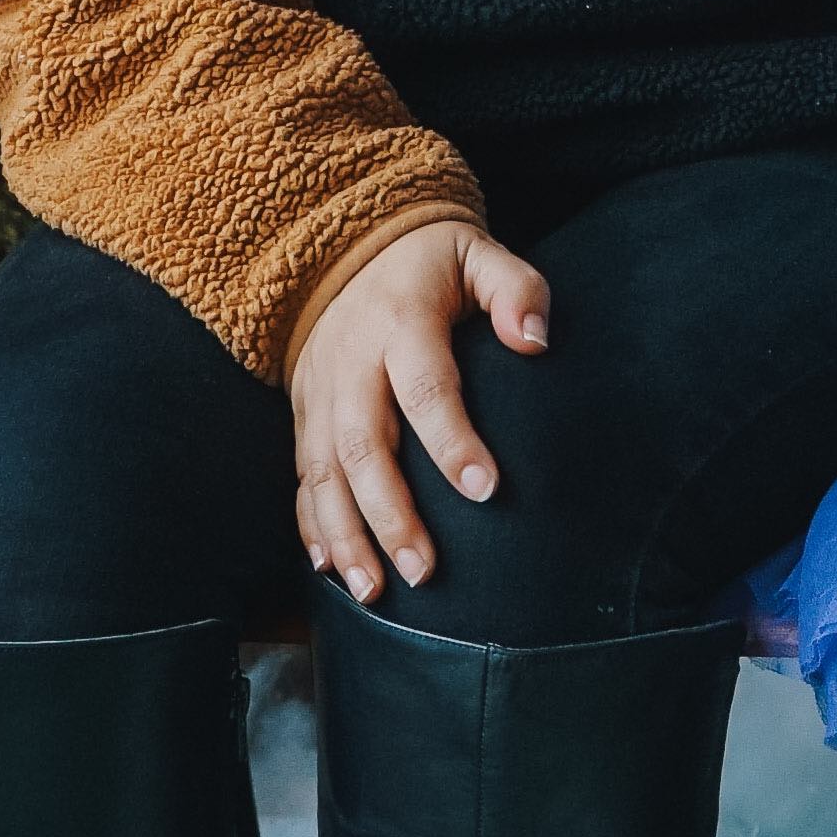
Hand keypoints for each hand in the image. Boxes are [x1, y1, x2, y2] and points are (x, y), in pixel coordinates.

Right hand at [290, 219, 552, 600]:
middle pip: (362, 445)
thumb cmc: (430, 261)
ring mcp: (319, 392)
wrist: (344, 245)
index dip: (452, 440)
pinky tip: (330, 570)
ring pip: (322, 472)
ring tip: (373, 591)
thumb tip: (536, 341)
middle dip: (390, 513)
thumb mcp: (478, 253)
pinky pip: (300, 476)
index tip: (486, 489)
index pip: (426, 388)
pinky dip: (311, 525)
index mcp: (401, 322)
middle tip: (424, 569)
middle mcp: (351, 362)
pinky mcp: (302, 412)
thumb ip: (514, 291)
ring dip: (345, 535)